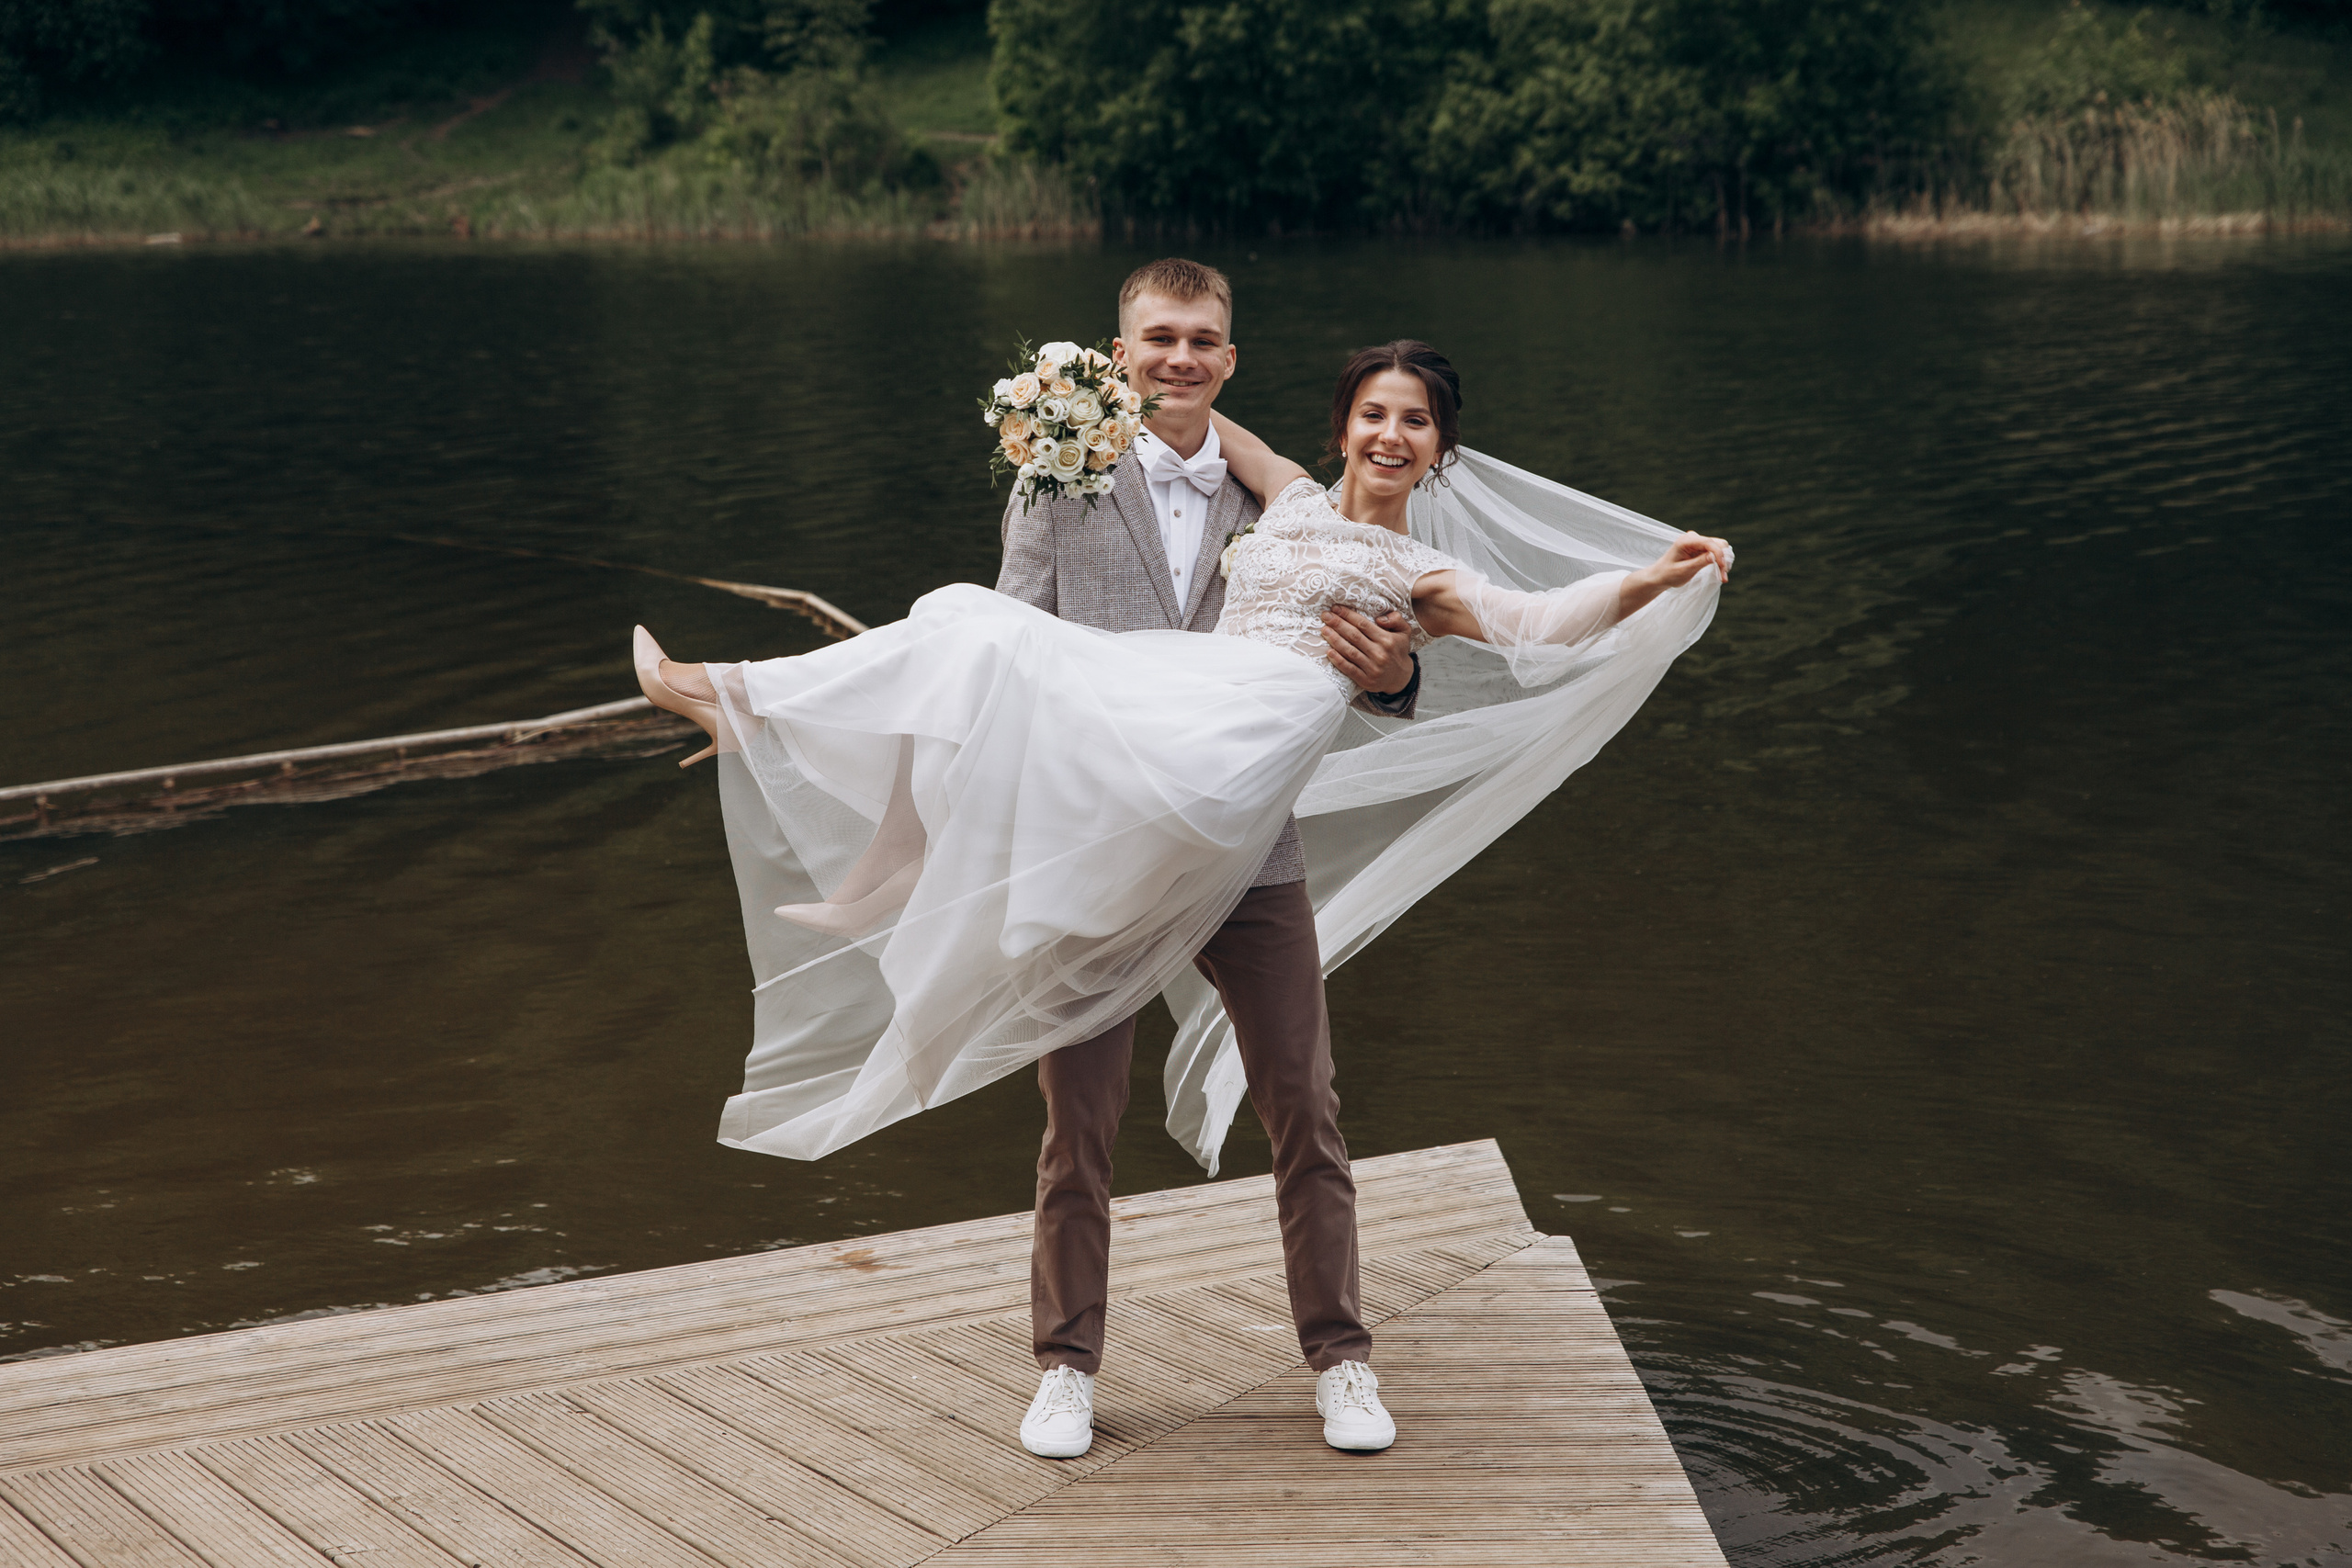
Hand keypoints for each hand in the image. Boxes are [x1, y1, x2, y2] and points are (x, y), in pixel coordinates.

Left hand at [1323, 606, 1415, 694]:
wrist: (1401, 678)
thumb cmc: (1398, 651)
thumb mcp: (1404, 632)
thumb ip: (1396, 620)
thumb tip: (1380, 618)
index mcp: (1387, 640)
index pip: (1363, 625)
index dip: (1348, 615)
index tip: (1335, 608)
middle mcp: (1380, 654)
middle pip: (1354, 636)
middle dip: (1337, 624)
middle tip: (1325, 615)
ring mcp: (1372, 668)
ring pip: (1350, 651)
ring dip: (1335, 640)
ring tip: (1324, 630)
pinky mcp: (1366, 680)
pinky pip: (1349, 669)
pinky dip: (1338, 660)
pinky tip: (1328, 652)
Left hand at [1616, 531, 1733, 618]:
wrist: (1660, 576)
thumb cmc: (1668, 574)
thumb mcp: (1683, 570)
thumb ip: (1699, 562)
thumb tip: (1715, 556)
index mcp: (1686, 541)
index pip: (1709, 543)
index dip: (1719, 554)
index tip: (1723, 569)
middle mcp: (1693, 538)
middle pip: (1718, 543)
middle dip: (1723, 559)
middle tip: (1723, 576)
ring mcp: (1697, 542)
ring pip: (1719, 547)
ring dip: (1722, 561)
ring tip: (1722, 576)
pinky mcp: (1700, 548)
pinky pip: (1715, 552)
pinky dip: (1719, 562)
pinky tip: (1719, 573)